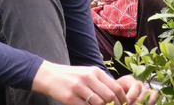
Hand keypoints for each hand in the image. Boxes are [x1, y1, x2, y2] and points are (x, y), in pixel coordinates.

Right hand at [32, 61, 157, 104]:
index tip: (123, 104)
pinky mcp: (70, 98)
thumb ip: (101, 82)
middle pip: (109, 96)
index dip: (122, 98)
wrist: (50, 76)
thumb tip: (117, 94)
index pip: (115, 87)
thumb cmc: (72, 76)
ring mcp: (78, 88)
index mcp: (95, 72)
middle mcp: (88, 78)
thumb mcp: (88, 73)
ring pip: (99, 103)